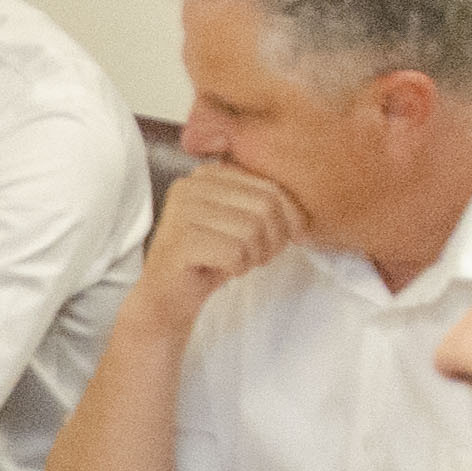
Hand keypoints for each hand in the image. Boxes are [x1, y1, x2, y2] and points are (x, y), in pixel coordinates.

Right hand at [137, 160, 308, 322]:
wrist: (167, 296)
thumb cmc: (209, 258)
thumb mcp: (240, 222)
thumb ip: (266, 205)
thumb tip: (304, 217)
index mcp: (207, 174)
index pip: (270, 187)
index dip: (289, 218)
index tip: (285, 241)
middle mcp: (189, 186)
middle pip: (265, 207)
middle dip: (273, 239)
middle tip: (260, 257)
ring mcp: (181, 213)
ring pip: (252, 231)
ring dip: (255, 256)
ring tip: (240, 263)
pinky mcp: (180, 242)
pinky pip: (235, 252)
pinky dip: (239, 267)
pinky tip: (225, 270)